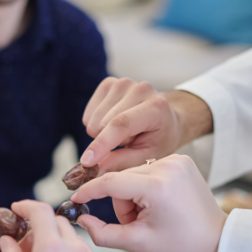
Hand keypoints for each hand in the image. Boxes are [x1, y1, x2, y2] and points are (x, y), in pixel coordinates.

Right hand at [0, 200, 117, 251]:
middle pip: (59, 225)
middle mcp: (77, 251)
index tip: (19, 210)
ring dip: (62, 249)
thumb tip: (7, 240)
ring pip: (77, 244)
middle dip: (42, 230)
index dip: (27, 206)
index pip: (40, 211)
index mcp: (51, 249)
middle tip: (28, 248)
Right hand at [71, 154, 226, 251]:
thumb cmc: (181, 242)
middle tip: (135, 223)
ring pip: (132, 173)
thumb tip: (81, 219)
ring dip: (132, 194)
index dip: (89, 191)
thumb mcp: (138, 242)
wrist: (216, 236)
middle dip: (121, 203)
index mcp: (158, 186)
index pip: (110, 182)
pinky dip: (145, 186)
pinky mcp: (181, 158)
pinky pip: (148, 169)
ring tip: (149, 214)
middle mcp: (168, 165)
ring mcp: (176, 159)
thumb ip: (103, 233)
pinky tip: (158, 203)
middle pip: (121, 179)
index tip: (75, 199)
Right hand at [80, 78, 212, 171]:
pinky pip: (89, 113)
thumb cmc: (159, 139)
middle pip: (102, 123)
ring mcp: (123, 83)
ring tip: (124, 132)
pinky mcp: (109, 83)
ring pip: (92, 119)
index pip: (121, 124)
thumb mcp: (149, 157)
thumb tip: (96, 168)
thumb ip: (124, 161)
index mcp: (155, 107)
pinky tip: (114, 122)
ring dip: (103, 133)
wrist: (165, 118)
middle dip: (108, 141)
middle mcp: (139, 89)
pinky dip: (96, 123)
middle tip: (129, 141)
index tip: (86, 161)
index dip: (101, 143)